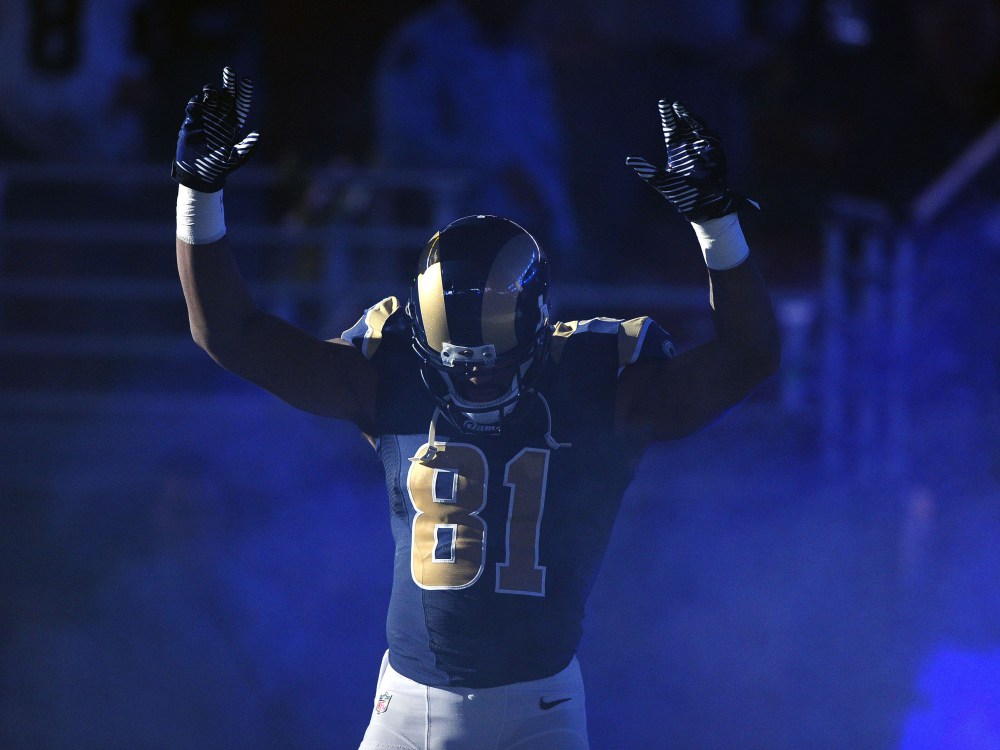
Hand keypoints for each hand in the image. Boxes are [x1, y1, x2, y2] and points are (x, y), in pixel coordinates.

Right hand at [172, 67, 258, 192]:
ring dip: (211, 93)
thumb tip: (258, 134)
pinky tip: (198, 104)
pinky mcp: (191, 122)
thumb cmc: (220, 167)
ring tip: (212, 93)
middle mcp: (220, 118)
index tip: (246, 79)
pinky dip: (195, 103)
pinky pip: (193, 107)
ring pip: (209, 98)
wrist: (199, 172)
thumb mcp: (236, 158)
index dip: (243, 92)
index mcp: (233, 124)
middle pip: (226, 96)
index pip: (240, 104)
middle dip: (228, 82)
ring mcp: (205, 118)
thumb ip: (247, 147)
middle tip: (229, 69)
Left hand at [627, 100, 756, 221]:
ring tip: (683, 112)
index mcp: (675, 149)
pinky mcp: (716, 153)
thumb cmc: (680, 193)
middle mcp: (689, 145)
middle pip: (685, 123)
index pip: (671, 127)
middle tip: (674, 104)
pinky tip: (699, 128)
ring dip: (692, 119)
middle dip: (681, 113)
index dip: (667, 115)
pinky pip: (713, 139)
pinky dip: (706, 132)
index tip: (663, 103)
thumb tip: (628, 160)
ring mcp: (703, 148)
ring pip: (699, 127)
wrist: (701, 205)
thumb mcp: (660, 180)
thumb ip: (646, 169)